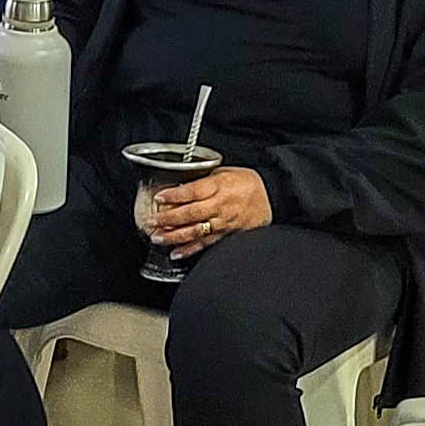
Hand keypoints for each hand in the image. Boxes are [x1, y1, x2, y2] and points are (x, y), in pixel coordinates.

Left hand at [141, 169, 273, 260]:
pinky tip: (177, 253)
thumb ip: (202, 180)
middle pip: (191, 213)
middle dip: (169, 219)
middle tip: (152, 222)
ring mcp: (225, 222)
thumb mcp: (224, 172)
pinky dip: (191, 250)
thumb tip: (178, 187)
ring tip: (158, 238)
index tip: (159, 198)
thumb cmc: (248, 182)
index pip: (193, 191)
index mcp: (220, 186)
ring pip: (196, 231)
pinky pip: (207, 244)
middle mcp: (221, 205)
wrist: (273, 196)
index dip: (174, 195)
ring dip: (175, 236)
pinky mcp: (228, 235)